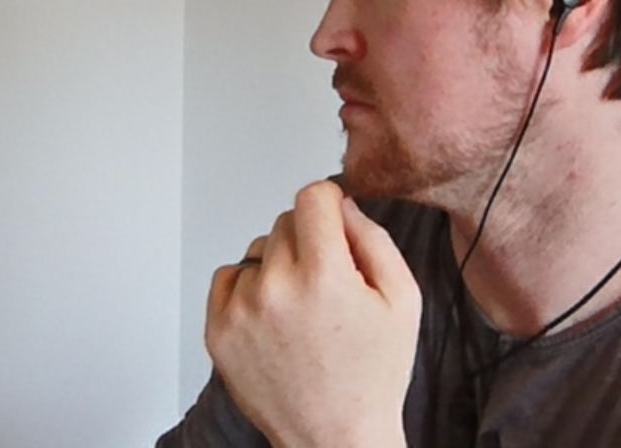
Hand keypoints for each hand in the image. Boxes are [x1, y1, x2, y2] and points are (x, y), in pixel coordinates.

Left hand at [204, 181, 421, 447]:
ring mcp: (241, 311)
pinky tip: (276, 318)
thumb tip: (342, 205)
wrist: (336, 437)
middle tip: (328, 284)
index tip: (335, 222)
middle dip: (309, 242)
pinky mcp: (218, 331)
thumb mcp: (403, 299)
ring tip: (302, 310)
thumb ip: (374, 239)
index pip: (312, 196)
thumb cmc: (373, 375)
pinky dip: (249, 288)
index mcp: (325, 277)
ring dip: (278, 266)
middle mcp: (276, 289)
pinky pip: (229, 277)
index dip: (330, 204)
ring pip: (258, 250)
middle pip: (285, 222)